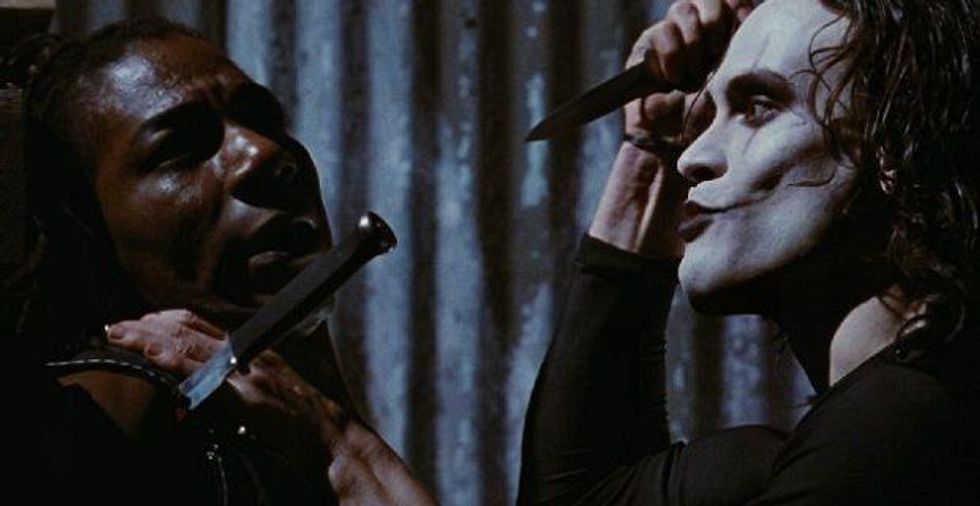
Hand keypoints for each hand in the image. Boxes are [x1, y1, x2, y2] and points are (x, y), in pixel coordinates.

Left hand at [107, 309, 436, 504]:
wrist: (331, 437)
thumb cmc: (305, 421)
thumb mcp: (273, 390)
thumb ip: (244, 380)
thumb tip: (213, 384)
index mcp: (255, 349)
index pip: (204, 325)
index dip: (169, 320)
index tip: (139, 321)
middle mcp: (250, 352)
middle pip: (190, 327)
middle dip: (149, 324)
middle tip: (114, 325)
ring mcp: (246, 370)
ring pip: (189, 343)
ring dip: (148, 336)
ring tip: (118, 334)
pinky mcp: (245, 393)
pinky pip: (200, 371)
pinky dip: (172, 358)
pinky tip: (149, 353)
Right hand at [626, 0, 750, 140]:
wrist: (675, 146)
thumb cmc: (712, 119)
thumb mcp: (738, 80)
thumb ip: (745, 47)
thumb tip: (753, 12)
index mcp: (724, 32)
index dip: (737, 7)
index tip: (743, 26)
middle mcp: (697, 29)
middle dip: (715, 20)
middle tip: (716, 51)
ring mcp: (670, 36)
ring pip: (682, 9)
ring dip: (692, 40)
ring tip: (694, 72)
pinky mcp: (646, 49)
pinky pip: (660, 32)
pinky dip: (671, 54)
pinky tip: (674, 78)